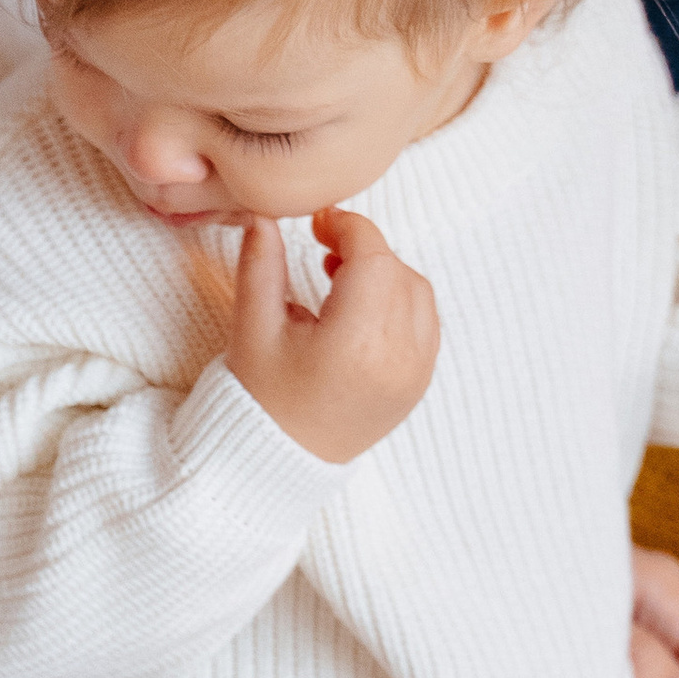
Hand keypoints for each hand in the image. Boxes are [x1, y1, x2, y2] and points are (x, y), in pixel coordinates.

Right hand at [226, 208, 438, 465]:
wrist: (278, 461)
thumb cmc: (260, 397)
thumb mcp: (252, 327)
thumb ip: (261, 265)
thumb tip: (265, 216)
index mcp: (356, 343)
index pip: (373, 259)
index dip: (347, 228)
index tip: (318, 222)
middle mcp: (397, 359)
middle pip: (398, 272)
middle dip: (364, 249)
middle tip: (323, 245)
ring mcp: (414, 374)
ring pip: (419, 294)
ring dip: (386, 273)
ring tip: (341, 277)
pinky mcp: (418, 384)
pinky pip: (426, 324)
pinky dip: (400, 301)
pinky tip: (360, 307)